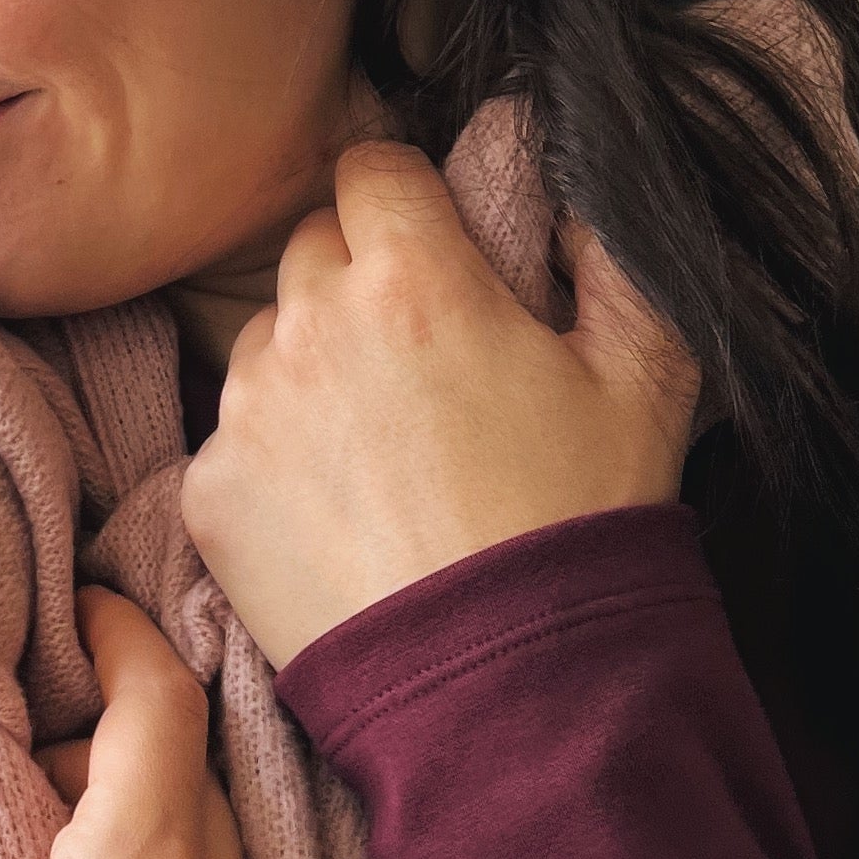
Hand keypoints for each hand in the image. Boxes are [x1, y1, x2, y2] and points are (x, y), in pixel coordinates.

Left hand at [181, 141, 700, 668]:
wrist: (511, 690)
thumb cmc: (581, 525)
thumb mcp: (646, 377)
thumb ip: (613, 256)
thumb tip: (570, 193)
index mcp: (414, 279)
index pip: (374, 167)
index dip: (409, 201)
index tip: (434, 245)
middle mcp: (311, 328)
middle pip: (315, 250)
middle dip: (362, 282)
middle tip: (422, 360)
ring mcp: (248, 412)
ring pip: (266, 342)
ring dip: (312, 368)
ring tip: (385, 450)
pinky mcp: (211, 495)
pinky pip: (232, 438)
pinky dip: (274, 461)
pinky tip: (343, 512)